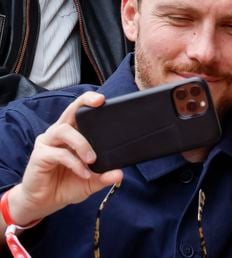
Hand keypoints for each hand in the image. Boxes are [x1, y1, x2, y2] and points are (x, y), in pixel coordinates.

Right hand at [6, 92, 122, 226]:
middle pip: (70, 111)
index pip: (80, 112)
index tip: (103, 99)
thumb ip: (104, 176)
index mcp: (72, 134)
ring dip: (82, 143)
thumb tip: (120, 173)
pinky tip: (83, 173)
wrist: (43, 203)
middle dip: (84, 103)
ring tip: (92, 159)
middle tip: (99, 104)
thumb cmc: (66, 185)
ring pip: (64, 131)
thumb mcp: (91, 181)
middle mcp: (58, 133)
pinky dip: (74, 163)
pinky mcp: (40, 156)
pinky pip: (59, 154)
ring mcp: (47, 143)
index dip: (89, 101)